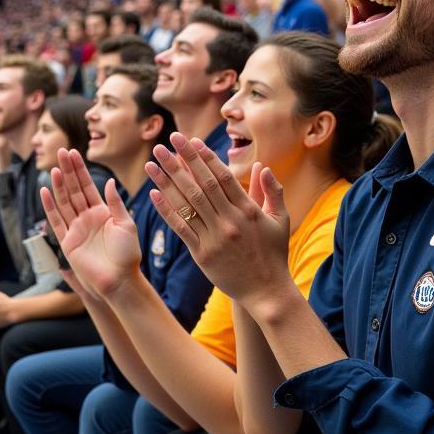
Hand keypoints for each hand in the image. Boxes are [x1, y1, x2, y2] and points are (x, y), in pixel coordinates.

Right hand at [41, 149, 141, 299]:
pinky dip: (50, 206)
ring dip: (58, 185)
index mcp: (102, 212)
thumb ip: (115, 203)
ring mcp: (76, 229)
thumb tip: (108, 181)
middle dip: (67, 171)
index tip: (73, 153)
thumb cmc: (128, 255)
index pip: (88, 186)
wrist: (120, 280)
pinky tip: (45, 191)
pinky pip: (56, 221)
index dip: (80, 170)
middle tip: (61, 151)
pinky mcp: (67, 242)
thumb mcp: (126, 225)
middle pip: (74, 190)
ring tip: (54, 167)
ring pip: (64, 202)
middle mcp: (87, 218)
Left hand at [146, 133, 291, 311]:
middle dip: (182, 160)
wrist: (266, 291)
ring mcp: (215, 237)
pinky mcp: (202, 254)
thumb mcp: (280, 221)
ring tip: (152, 162)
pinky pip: (181, 227)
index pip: (222, 177)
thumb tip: (264, 166)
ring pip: (187, 203)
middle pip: (201, 184)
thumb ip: (273, 192)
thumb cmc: (274, 254)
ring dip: (167, 180)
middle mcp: (230, 221)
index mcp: (248, 210)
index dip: (205, 157)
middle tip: (166, 142)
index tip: (191, 141)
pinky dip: (166, 210)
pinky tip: (153, 194)